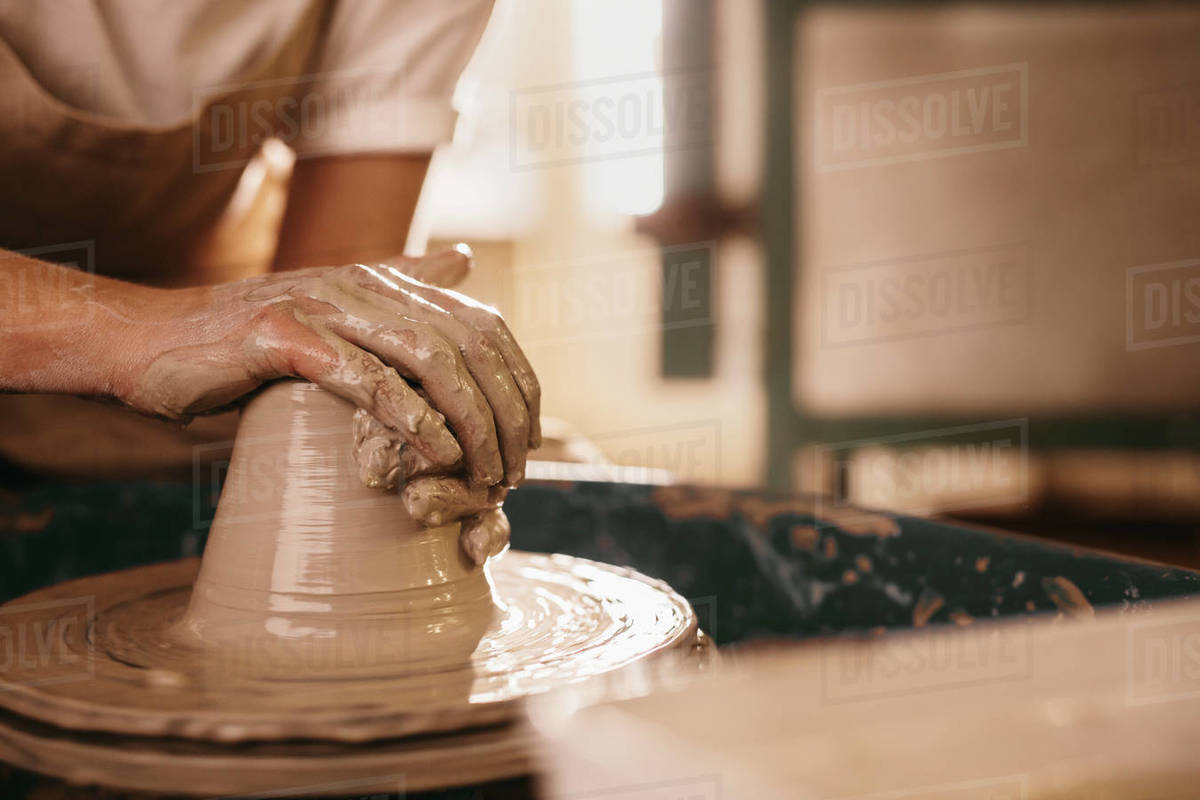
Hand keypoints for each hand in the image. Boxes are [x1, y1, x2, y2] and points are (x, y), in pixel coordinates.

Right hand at [116, 247, 540, 489]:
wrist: (149, 344)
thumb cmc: (247, 346)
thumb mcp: (335, 315)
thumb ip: (400, 289)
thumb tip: (462, 257)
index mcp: (385, 282)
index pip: (484, 327)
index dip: (519, 383)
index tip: (529, 438)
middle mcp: (364, 284)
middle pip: (471, 343)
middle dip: (506, 411)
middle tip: (515, 469)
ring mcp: (324, 304)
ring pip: (429, 357)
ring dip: (470, 422)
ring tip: (486, 472)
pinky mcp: (283, 335)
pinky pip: (364, 377)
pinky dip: (408, 418)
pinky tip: (434, 454)